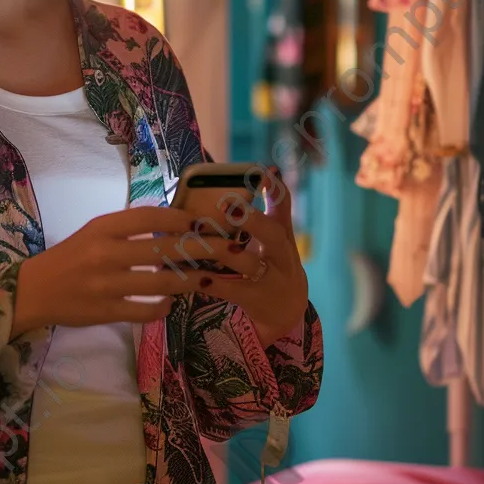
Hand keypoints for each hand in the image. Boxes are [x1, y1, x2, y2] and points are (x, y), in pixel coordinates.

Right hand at [10, 207, 224, 337]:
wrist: (35, 291)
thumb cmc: (70, 257)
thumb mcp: (95, 233)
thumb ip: (128, 228)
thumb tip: (174, 225)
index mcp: (103, 228)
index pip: (149, 217)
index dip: (181, 219)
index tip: (201, 222)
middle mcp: (106, 253)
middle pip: (163, 249)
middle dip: (200, 249)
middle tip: (224, 250)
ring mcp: (107, 285)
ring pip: (161, 283)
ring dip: (189, 280)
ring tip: (205, 278)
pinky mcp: (107, 312)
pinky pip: (146, 311)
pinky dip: (164, 307)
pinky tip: (171, 303)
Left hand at [177, 166, 308, 345]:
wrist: (288, 311)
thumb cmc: (274, 263)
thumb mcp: (277, 237)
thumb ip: (268, 209)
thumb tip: (263, 171)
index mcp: (282, 233)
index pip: (284, 205)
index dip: (276, 188)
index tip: (264, 171)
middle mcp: (281, 254)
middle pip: (271, 233)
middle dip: (250, 218)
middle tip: (226, 204)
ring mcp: (271, 279)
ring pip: (248, 261)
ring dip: (221, 248)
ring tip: (198, 235)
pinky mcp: (255, 300)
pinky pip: (231, 290)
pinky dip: (212, 282)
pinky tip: (195, 275)